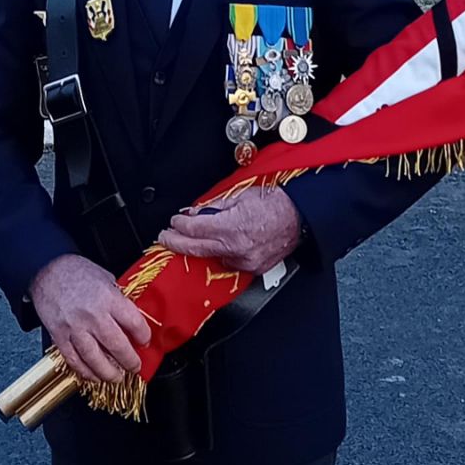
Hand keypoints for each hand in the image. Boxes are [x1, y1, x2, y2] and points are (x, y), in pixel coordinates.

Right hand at [28, 254, 151, 384]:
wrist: (48, 270)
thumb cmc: (77, 271)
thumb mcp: (105, 277)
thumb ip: (117, 298)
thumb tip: (129, 318)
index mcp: (108, 298)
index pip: (133, 322)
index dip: (143, 335)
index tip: (145, 341)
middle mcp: (93, 315)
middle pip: (117, 346)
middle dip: (129, 361)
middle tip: (135, 367)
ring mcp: (75, 328)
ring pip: (95, 359)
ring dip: (109, 373)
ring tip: (117, 377)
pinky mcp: (60, 337)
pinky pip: (74, 360)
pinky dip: (85, 372)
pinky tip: (94, 376)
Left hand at [157, 186, 302, 274]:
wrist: (300, 217)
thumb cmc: (274, 201)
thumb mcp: (241, 195)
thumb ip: (215, 206)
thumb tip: (196, 212)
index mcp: (232, 227)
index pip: (196, 229)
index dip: (180, 225)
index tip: (173, 221)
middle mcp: (236, 248)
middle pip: (197, 248)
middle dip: (177, 243)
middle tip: (164, 238)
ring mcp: (244, 262)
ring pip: (212, 258)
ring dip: (198, 249)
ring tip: (185, 241)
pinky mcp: (252, 269)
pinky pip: (229, 263)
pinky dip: (219, 255)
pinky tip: (213, 247)